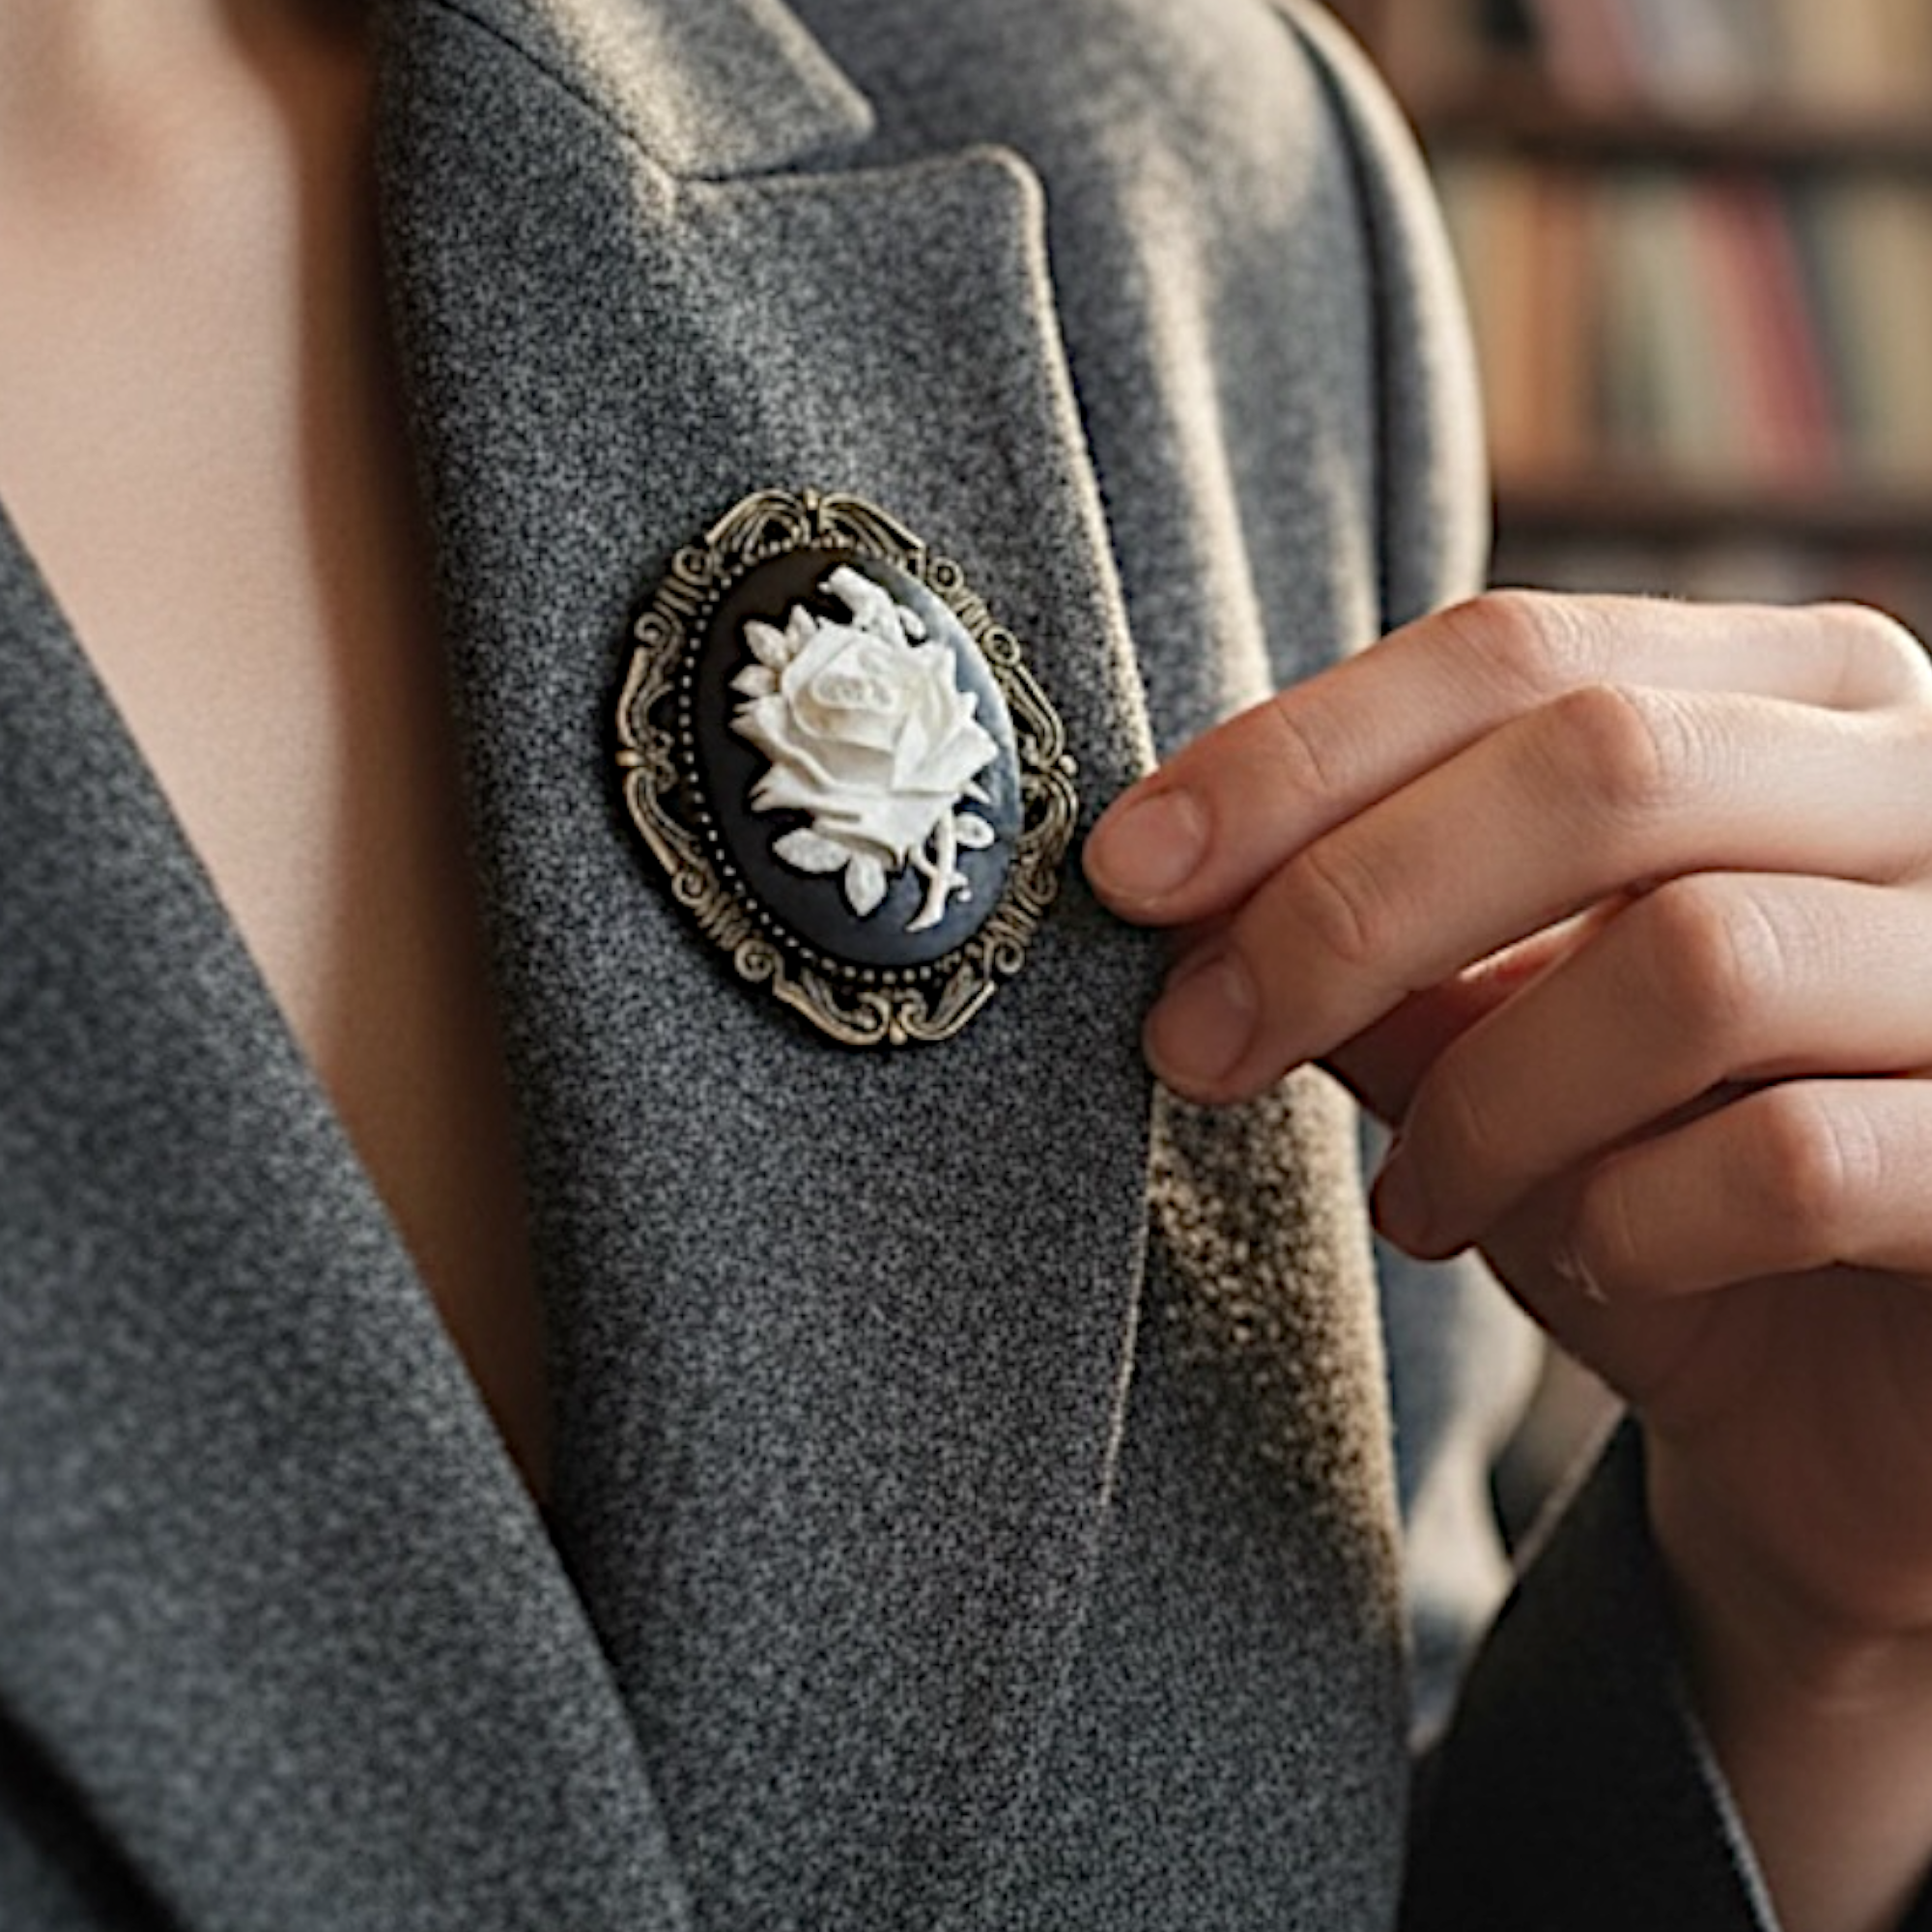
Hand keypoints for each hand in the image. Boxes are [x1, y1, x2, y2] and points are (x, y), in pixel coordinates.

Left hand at [1086, 591, 1931, 1930]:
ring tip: (1413, 1200)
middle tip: (1194, 1045)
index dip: (1297, 755)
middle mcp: (1926, 780)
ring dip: (1487, 1102)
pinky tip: (1583, 1257)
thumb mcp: (1499, 1039)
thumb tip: (1185, 896)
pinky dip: (1628, 1217)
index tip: (1130, 872)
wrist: (1864, 1406)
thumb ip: (1383, 951)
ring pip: (1691, 961)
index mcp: (1790, 698)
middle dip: (1346, 911)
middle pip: (1596, 765)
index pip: (1516, 653)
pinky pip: (1795, 1155)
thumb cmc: (1676, 1185)